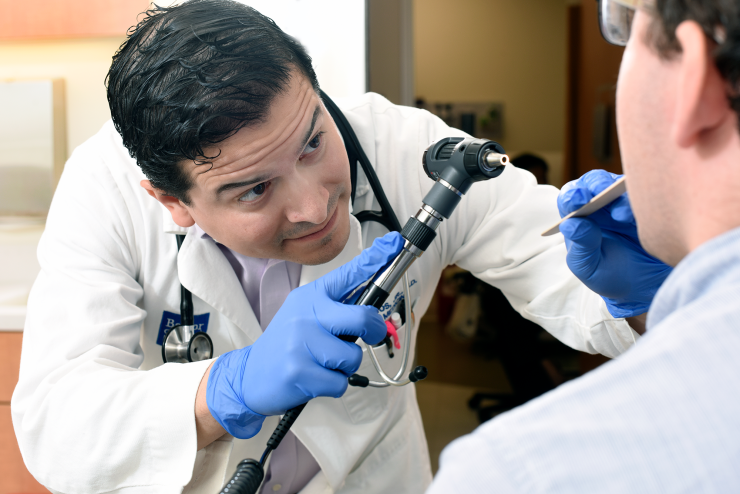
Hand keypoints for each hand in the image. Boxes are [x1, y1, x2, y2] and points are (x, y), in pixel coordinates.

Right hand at [206, 232, 403, 438]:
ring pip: (353, 355)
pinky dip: (335, 385)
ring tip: (324, 363)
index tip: (394, 243)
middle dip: (374, 331)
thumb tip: (373, 312)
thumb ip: (336, 309)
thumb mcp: (306, 315)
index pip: (348, 274)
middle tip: (370, 337)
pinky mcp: (299, 371)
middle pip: (362, 318)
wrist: (251, 375)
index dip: (374, 259)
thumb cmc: (288, 344)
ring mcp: (301, 343)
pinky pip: (340, 382)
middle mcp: (305, 315)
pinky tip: (315, 379)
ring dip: (346, 366)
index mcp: (311, 297)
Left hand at [557, 170, 670, 318]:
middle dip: (595, 184)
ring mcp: (625, 203)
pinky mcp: (649, 207)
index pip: (570, 199)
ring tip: (621, 215)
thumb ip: (581, 246)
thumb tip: (571, 224)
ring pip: (619, 185)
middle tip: (599, 192)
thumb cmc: (610, 275)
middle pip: (594, 182)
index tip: (577, 200)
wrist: (646, 287)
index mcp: (580, 219)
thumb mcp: (589, 267)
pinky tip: (639, 217)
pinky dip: (641, 202)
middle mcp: (600, 206)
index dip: (572, 196)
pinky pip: (645, 195)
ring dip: (619, 194)